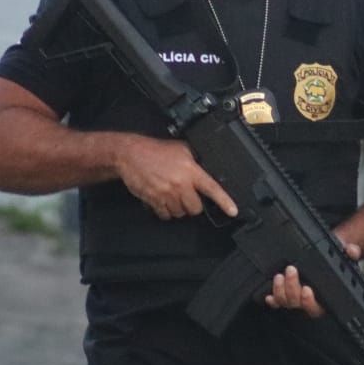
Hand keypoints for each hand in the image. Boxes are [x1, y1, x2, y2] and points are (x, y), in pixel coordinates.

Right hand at [114, 135, 237, 220]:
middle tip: (186, 195)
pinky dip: (165, 211)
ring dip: (178, 208)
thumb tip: (206, 169)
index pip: (212, 188)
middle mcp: (180, 184)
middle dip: (193, 205)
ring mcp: (166, 194)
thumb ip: (195, 161)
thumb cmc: (154, 151)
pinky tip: (162, 200)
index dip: (224, 201)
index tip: (233, 211)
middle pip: (195, 208)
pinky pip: (165, 215)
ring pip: (180, 213)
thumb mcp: (181, 149)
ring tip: (172, 194)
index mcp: (190, 170)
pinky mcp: (154, 201)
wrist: (130, 154)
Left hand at [264, 241, 361, 317]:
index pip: (317, 308)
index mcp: (325, 300)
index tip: (307, 289)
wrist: (328, 256)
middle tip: (291, 271)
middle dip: (292, 289)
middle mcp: (309, 302)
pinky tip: (268, 294)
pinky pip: (277, 302)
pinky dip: (272, 299)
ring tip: (279, 276)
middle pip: (297, 303)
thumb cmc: (336, 261)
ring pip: (285, 302)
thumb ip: (350, 254)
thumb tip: (352, 251)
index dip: (309, 302)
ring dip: (280, 291)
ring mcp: (296, 299)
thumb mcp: (345, 257)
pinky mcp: (285, 294)